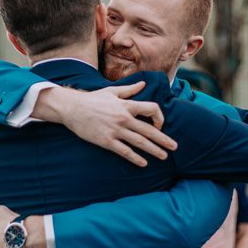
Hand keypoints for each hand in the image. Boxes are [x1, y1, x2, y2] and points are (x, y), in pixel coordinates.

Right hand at [39, 82, 176, 166]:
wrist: (72, 109)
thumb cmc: (92, 99)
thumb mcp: (112, 91)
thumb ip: (129, 90)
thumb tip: (144, 84)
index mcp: (126, 105)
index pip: (151, 108)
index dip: (159, 116)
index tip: (160, 124)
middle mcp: (123, 118)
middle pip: (149, 130)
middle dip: (163, 139)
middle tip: (174, 147)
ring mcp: (115, 130)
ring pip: (139, 142)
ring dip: (153, 150)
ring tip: (164, 156)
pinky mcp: (106, 141)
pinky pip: (124, 151)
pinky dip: (135, 158)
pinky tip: (143, 163)